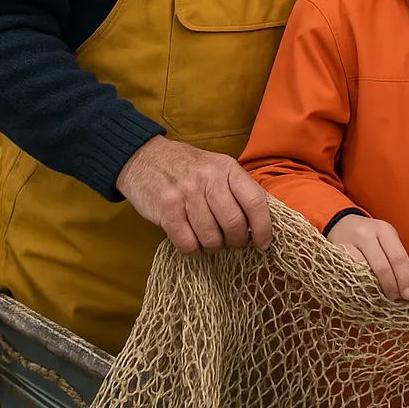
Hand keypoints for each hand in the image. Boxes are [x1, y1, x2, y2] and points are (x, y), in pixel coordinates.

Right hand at [116, 135, 271, 254]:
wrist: (144, 158)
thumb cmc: (188, 167)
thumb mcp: (217, 166)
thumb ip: (238, 188)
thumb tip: (262, 220)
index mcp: (227, 168)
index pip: (255, 201)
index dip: (264, 227)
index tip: (264, 243)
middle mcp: (209, 179)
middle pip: (234, 224)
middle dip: (237, 241)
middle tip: (232, 242)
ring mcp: (187, 195)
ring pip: (212, 238)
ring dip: (214, 247)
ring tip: (211, 240)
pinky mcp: (166, 211)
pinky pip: (188, 243)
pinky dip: (194, 250)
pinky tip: (193, 242)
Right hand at [327, 215, 408, 300]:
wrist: (342, 225)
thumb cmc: (370, 236)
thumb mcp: (385, 238)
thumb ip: (395, 256)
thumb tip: (406, 284)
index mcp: (384, 230)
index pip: (398, 256)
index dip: (404, 277)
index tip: (408, 294)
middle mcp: (367, 235)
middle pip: (382, 265)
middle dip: (391, 285)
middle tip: (395, 298)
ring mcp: (350, 244)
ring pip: (364, 271)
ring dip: (374, 288)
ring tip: (380, 298)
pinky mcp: (337, 254)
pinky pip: (350, 274)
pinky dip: (359, 285)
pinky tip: (365, 291)